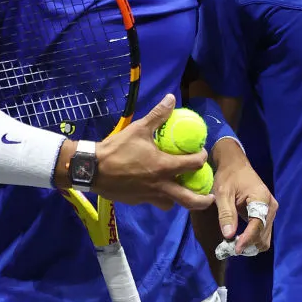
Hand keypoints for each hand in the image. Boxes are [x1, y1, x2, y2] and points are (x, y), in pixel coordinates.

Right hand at [95, 93, 214, 210]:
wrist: (91, 169)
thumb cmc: (117, 148)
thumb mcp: (139, 128)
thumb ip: (157, 115)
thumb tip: (171, 98)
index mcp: (164, 167)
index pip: (193, 165)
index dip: (201, 158)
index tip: (201, 153)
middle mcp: (160, 185)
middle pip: (189, 199)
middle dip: (203, 200)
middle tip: (210, 196)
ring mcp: (149, 196)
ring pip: (171, 204)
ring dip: (180, 200)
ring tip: (183, 192)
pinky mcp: (137, 201)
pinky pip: (154, 202)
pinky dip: (160, 197)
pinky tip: (156, 187)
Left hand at [212, 139, 277, 255]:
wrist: (235, 165)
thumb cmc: (228, 177)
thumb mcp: (223, 193)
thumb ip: (226, 214)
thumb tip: (228, 236)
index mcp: (261, 198)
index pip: (258, 225)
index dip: (247, 239)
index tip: (234, 250)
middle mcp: (271, 207)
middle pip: (263, 235)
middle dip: (248, 245)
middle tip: (229, 248)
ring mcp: (270, 211)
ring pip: (264, 238)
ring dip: (250, 245)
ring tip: (232, 244)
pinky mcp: (267, 215)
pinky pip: (262, 233)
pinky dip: (251, 240)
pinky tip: (238, 239)